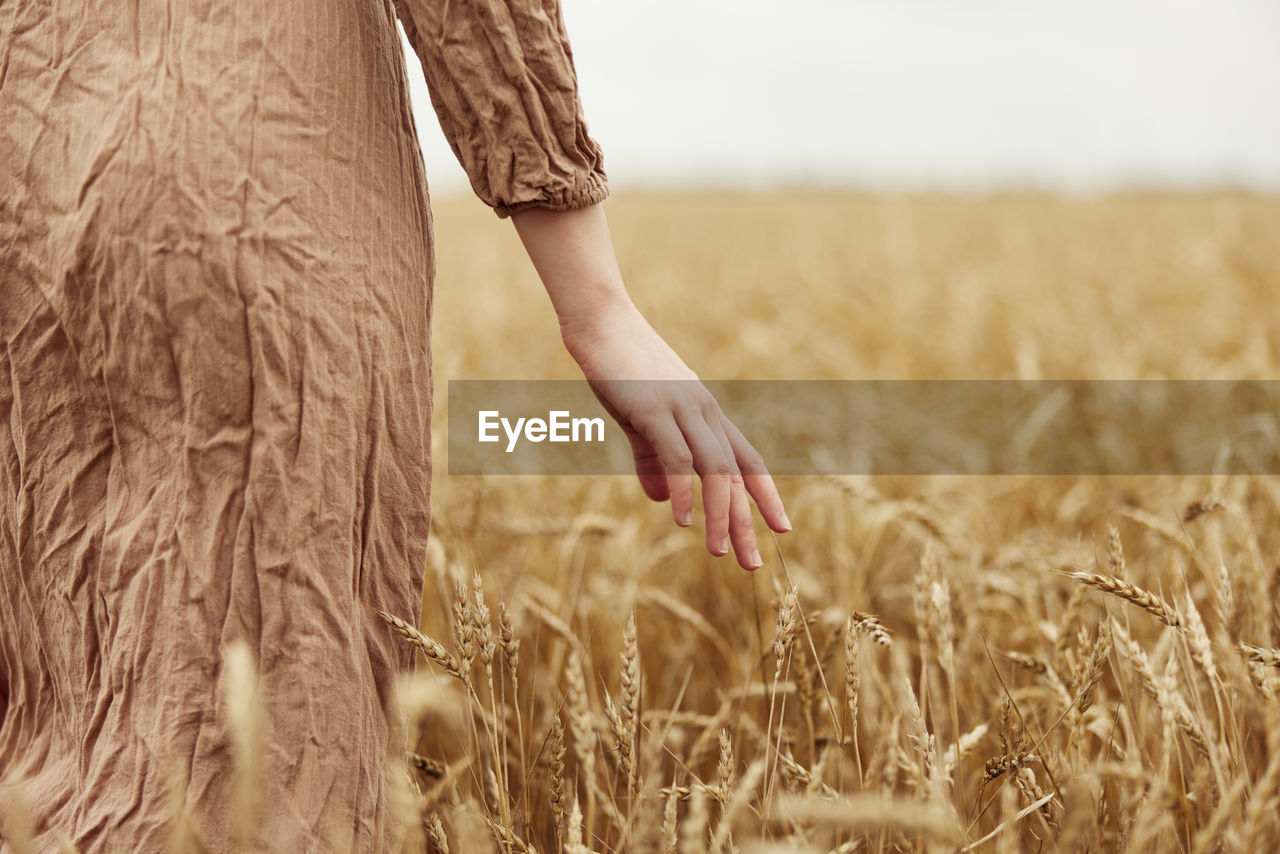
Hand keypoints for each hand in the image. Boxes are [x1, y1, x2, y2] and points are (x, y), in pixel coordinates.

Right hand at [561, 302, 790, 569]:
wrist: (600, 322)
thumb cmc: (618, 369)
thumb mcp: (639, 420)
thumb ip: (652, 461)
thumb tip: (667, 502)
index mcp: (705, 413)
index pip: (747, 459)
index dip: (765, 494)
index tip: (781, 528)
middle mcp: (704, 411)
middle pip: (736, 472)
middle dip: (746, 520)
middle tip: (753, 564)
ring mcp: (682, 408)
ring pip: (715, 468)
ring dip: (720, 514)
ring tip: (719, 553)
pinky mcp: (654, 408)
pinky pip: (678, 456)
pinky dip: (685, 490)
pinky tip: (682, 520)